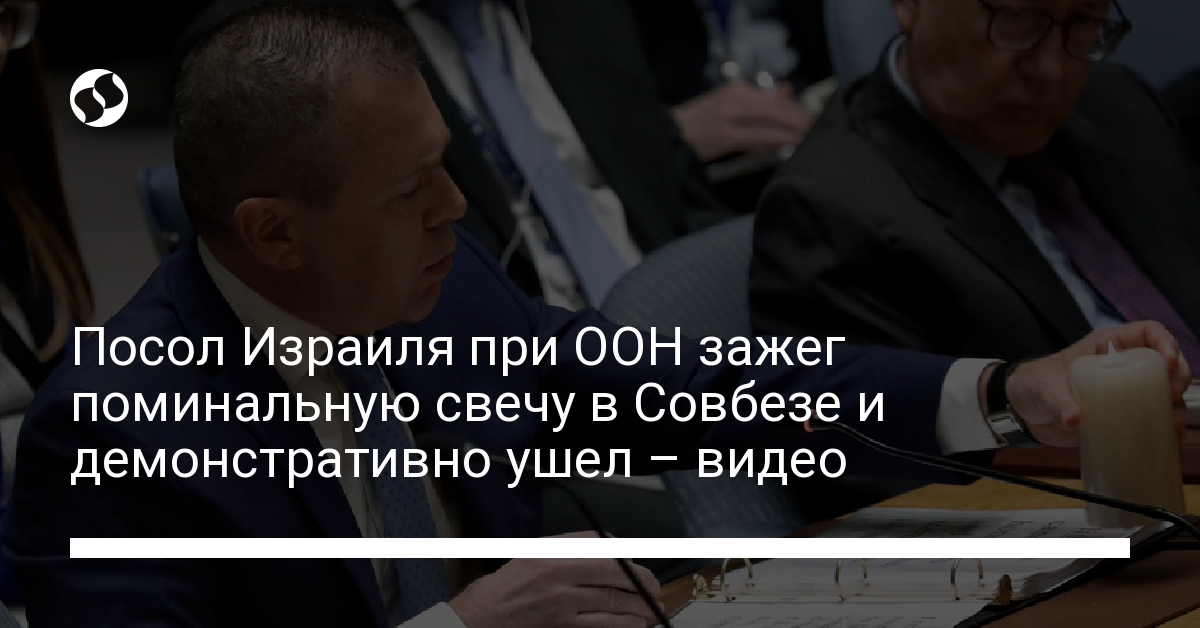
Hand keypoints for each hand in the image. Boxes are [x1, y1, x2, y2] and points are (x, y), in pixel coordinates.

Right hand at [447, 532, 662, 627]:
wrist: (478, 619)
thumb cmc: (504, 588)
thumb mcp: (534, 553)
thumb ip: (570, 546)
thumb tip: (608, 546)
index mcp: (554, 553)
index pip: (604, 549)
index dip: (629, 559)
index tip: (639, 565)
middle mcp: (559, 575)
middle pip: (614, 575)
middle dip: (641, 583)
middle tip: (654, 587)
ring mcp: (562, 604)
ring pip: (613, 602)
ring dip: (639, 606)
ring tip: (651, 608)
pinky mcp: (561, 627)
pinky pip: (602, 625)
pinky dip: (623, 624)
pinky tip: (634, 624)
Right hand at [672, 80, 812, 161]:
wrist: (669, 134)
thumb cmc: (700, 123)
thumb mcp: (729, 105)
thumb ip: (758, 100)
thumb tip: (786, 92)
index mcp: (735, 89)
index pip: (774, 98)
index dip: (797, 108)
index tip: (812, 118)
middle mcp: (733, 98)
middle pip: (776, 107)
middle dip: (800, 119)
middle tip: (817, 128)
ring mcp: (729, 117)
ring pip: (770, 121)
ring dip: (792, 131)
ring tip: (809, 137)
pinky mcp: (725, 136)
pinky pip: (758, 138)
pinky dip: (776, 141)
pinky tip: (789, 145)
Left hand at [998, 322, 1190, 446]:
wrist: (1021, 411)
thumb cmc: (1033, 385)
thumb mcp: (1043, 388)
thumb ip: (1057, 401)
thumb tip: (1074, 418)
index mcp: (1106, 346)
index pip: (1148, 332)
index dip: (1165, 343)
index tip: (1169, 363)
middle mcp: (1123, 366)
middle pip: (1165, 363)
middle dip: (1178, 377)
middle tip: (1171, 395)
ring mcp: (1125, 391)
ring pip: (1164, 392)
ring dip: (1176, 406)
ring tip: (1174, 422)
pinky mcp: (1123, 415)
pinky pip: (1153, 417)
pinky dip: (1165, 426)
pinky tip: (1170, 436)